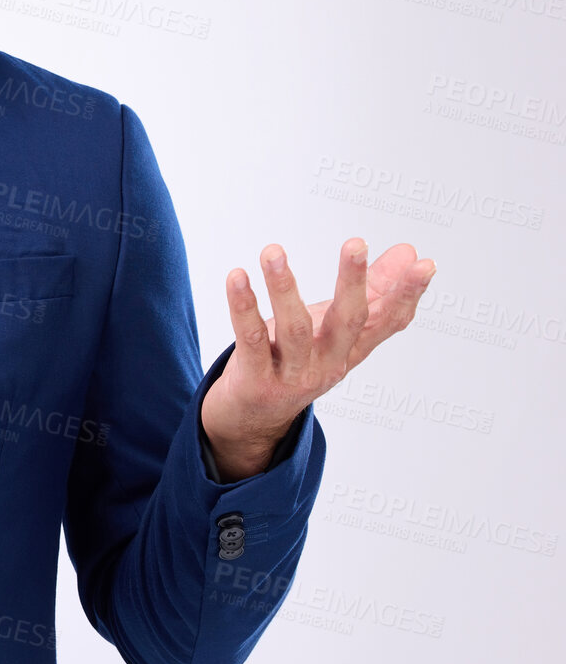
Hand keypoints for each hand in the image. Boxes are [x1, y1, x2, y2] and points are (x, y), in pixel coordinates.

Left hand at [199, 238, 436, 478]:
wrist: (251, 419)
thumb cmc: (295, 361)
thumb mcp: (333, 328)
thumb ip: (373, 291)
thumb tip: (408, 252)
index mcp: (350, 350)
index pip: (387, 322)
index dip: (407, 296)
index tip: (426, 265)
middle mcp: (327, 364)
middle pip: (348, 323)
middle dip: (353, 283)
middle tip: (357, 243)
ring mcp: (292, 375)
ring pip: (294, 328)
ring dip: (283, 287)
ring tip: (273, 251)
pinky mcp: (256, 380)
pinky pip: (250, 339)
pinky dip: (243, 307)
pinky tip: (237, 277)